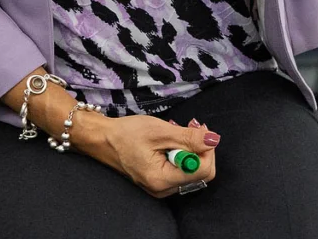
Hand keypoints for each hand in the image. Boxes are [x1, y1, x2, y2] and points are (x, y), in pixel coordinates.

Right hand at [78, 113, 217, 197]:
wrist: (103, 139)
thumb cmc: (127, 134)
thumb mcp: (160, 131)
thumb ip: (189, 138)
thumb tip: (214, 140)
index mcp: (162, 179)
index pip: (204, 170)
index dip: (207, 149)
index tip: (198, 130)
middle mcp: (163, 189)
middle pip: (201, 172)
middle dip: (201, 148)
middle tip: (191, 127)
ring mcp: (161, 186)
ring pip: (193, 170)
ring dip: (192, 148)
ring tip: (178, 131)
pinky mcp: (160, 180)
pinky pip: (182, 169)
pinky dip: (183, 152)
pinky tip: (173, 139)